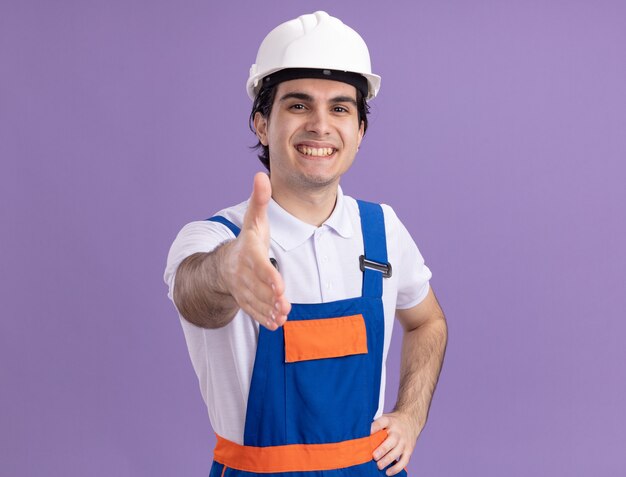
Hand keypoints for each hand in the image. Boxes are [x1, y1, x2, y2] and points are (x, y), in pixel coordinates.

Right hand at [222, 172, 290, 329]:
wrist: (225, 262)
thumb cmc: (248, 239)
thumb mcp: (254, 219)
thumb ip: (260, 200)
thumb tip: (261, 174)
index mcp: (248, 253)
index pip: (259, 266)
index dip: (268, 276)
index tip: (279, 286)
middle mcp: (243, 272)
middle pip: (257, 287)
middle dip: (271, 298)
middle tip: (285, 306)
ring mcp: (242, 288)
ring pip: (255, 301)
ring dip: (268, 310)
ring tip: (283, 316)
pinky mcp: (245, 300)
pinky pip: (252, 311)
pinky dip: (263, 318)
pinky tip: (276, 324)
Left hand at [371, 411, 419, 475]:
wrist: (410, 420)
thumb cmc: (391, 423)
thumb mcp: (384, 418)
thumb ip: (375, 426)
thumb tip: (359, 435)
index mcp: (389, 421)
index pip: (381, 423)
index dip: (373, 428)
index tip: (366, 435)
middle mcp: (397, 431)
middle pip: (391, 440)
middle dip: (382, 449)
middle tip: (374, 456)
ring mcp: (404, 441)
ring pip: (397, 452)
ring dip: (387, 460)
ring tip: (378, 466)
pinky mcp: (409, 450)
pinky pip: (404, 461)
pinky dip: (396, 468)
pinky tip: (388, 472)